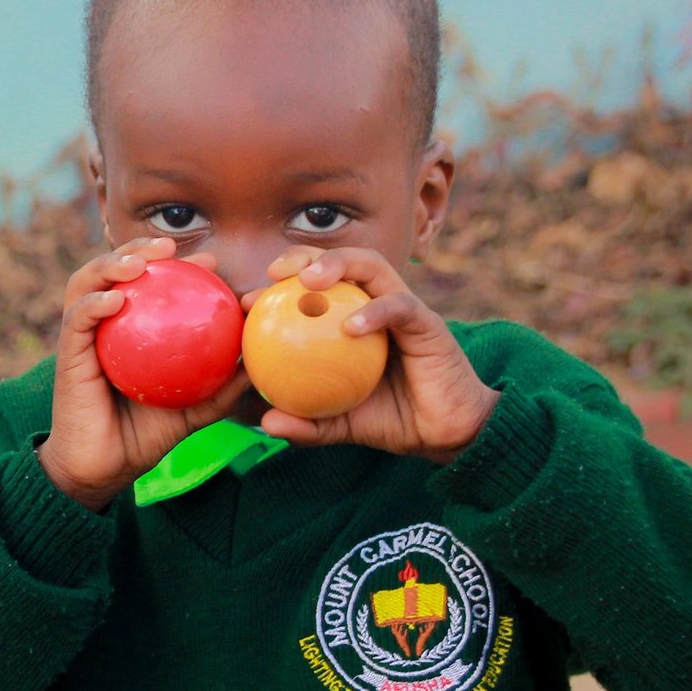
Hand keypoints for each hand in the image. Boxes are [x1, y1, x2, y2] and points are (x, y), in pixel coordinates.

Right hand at [38, 237, 248, 510]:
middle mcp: (102, 326)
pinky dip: (95, 303)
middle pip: (114, 270)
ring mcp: (82, 337)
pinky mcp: (67, 354)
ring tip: (138, 262)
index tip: (210, 262)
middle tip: (171, 246)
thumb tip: (258, 364)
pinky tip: (117, 299)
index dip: (176, 265)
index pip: (149, 285)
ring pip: (86, 282)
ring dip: (110, 264)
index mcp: (129, 331)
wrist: (105, 469)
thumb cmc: (145, 437)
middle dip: (138, 247)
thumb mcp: (194, 410)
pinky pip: (78, 319)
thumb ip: (221, 388)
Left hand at [253, 246, 498, 461]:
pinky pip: (400, 306)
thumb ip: (306, 422)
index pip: (310, 286)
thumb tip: (267, 423)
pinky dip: (375, 312)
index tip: (246, 302)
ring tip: (309, 281)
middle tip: (274, 274)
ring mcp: (402, 307)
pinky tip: (353, 327)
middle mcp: (373, 303)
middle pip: (338, 261)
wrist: (445, 434)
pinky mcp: (427, 322)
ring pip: (370, 266)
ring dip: (338, 264)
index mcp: (348, 318)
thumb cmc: (391, 418)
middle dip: (303, 256)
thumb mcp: (339, 424)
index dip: (275, 286)